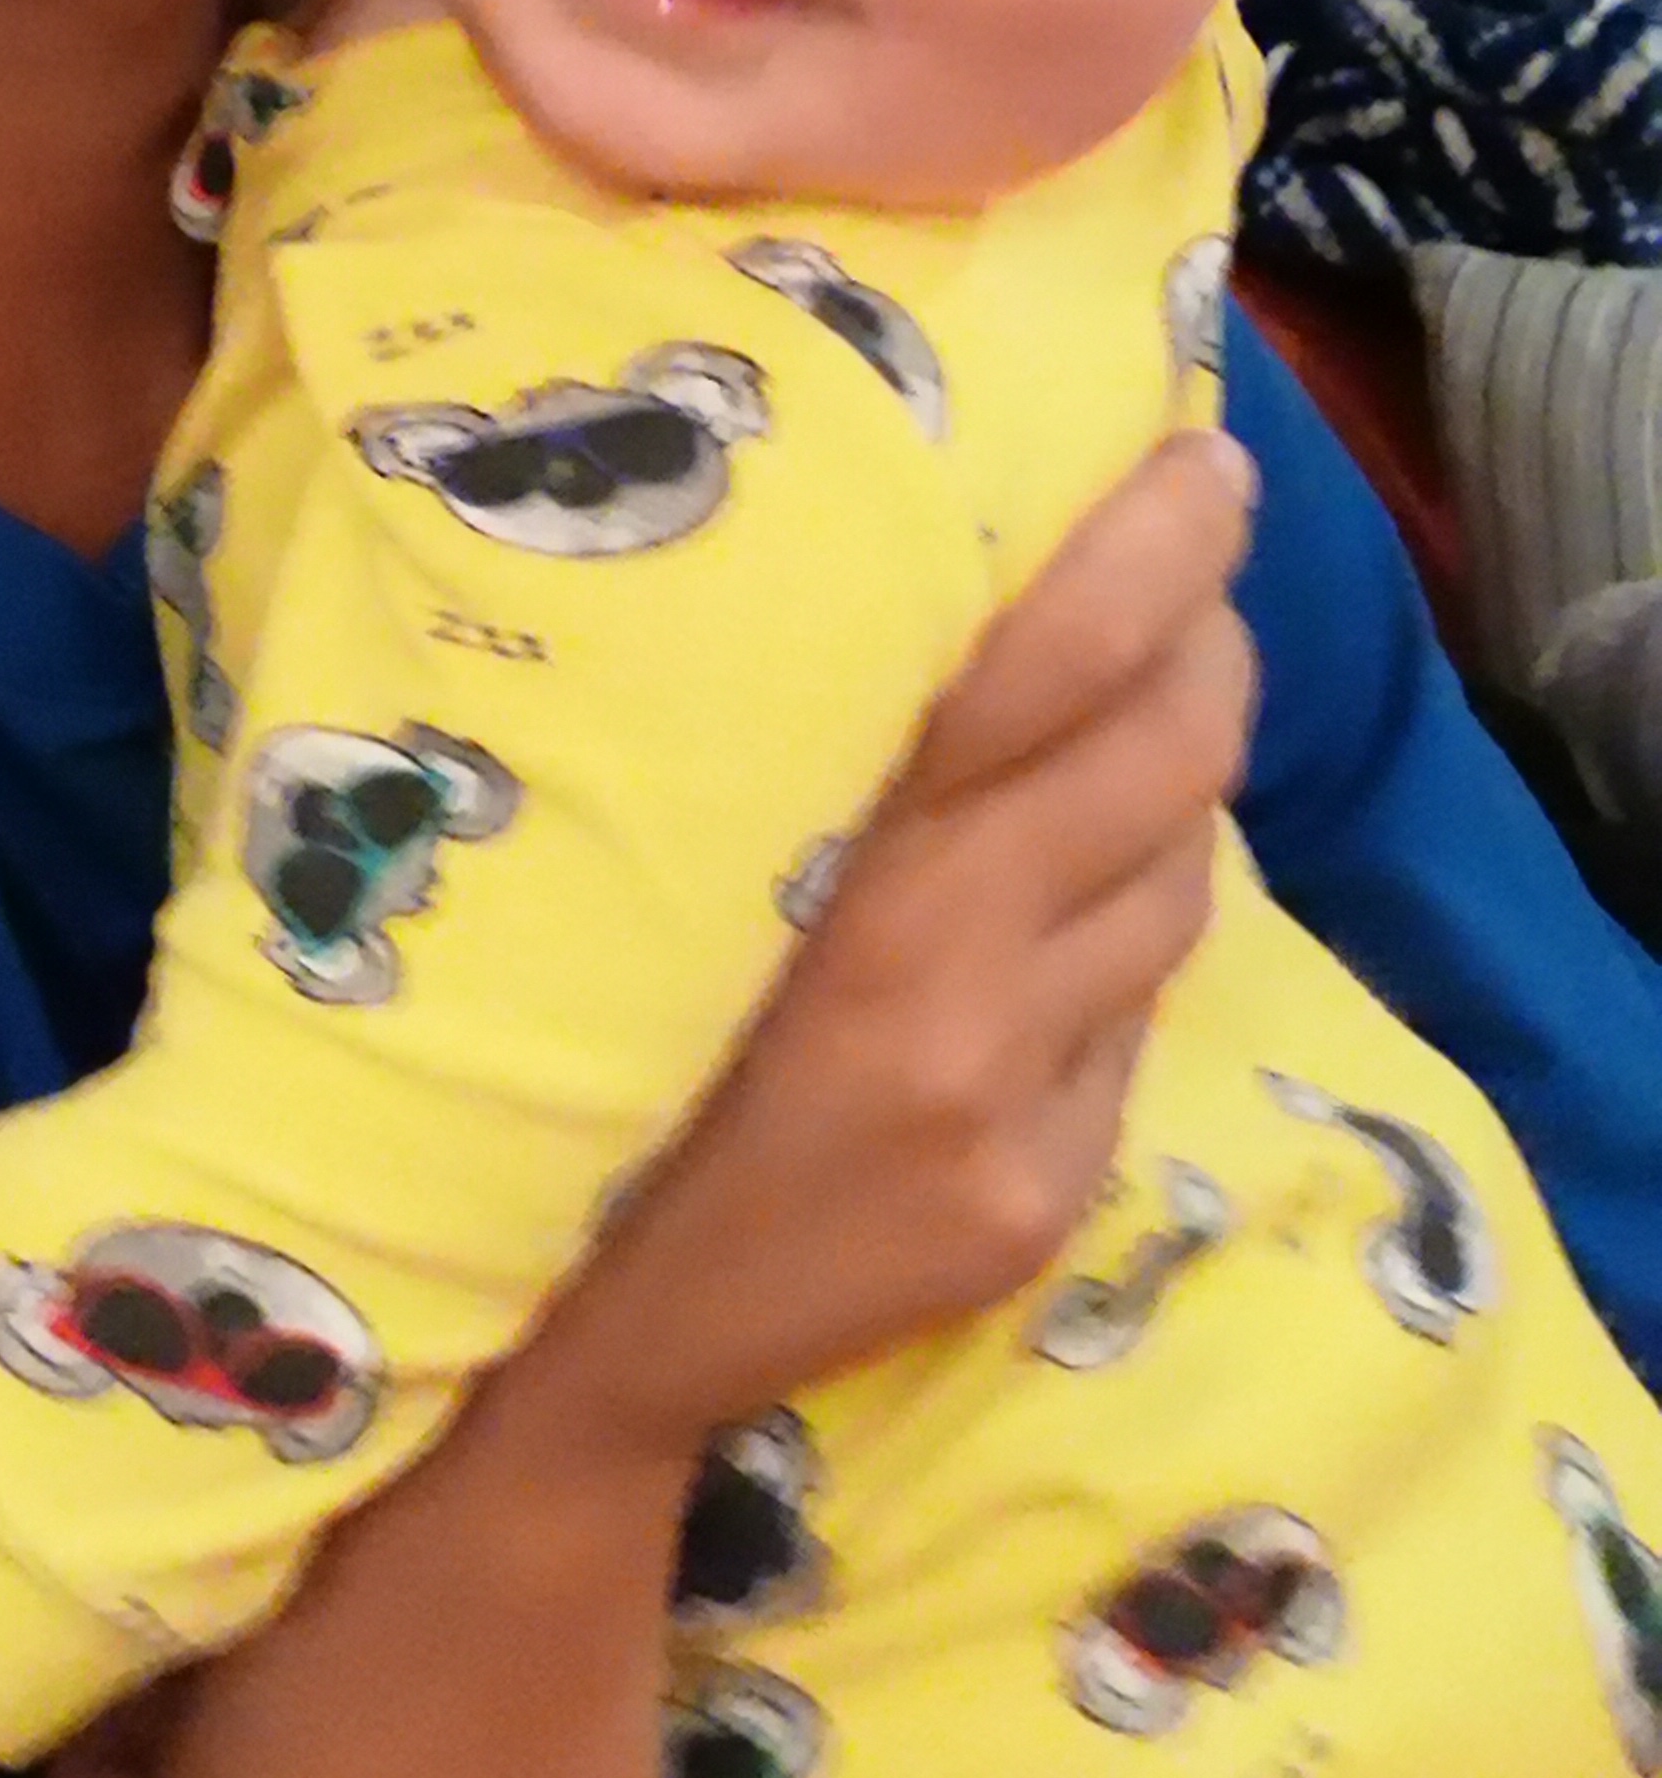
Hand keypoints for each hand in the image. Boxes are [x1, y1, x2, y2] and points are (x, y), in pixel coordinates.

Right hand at [532, 422, 1253, 1455]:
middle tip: (1206, 569)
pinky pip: (1131, 1021)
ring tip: (1141, 725)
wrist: (567, 1316)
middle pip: (1161, 760)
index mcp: (831, 842)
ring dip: (1176, 788)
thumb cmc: (578, 1009)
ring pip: (1172, 885)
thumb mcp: (668, 838)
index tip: (1208, 460)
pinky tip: (1058, 921)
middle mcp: (942, 959)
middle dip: (1210, 647)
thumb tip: (932, 575)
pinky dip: (1118, 941)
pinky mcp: (1036, 1193)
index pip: (1051, 657)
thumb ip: (804, 728)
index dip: (1155, 549)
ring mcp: (1005, 1088)